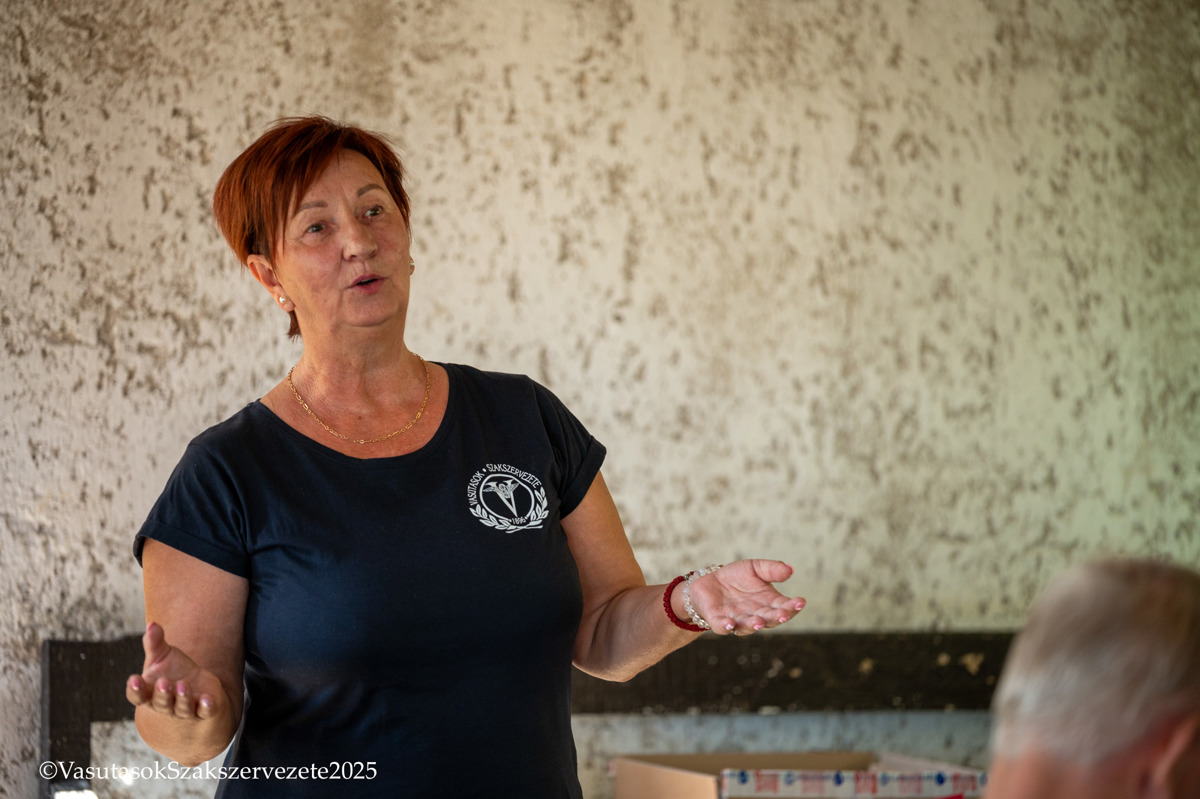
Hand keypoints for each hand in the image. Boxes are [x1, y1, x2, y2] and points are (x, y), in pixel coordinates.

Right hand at [125, 622, 225, 720]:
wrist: (198, 688)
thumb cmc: (173, 671)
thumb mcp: (162, 655)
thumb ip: (155, 642)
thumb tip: (152, 624)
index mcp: (150, 692)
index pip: (138, 695)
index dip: (135, 690)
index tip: (134, 679)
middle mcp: (166, 704)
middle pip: (161, 703)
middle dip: (162, 694)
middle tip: (164, 682)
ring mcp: (185, 710)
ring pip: (182, 708)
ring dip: (183, 698)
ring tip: (184, 685)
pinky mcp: (204, 709)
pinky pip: (205, 711)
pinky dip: (206, 706)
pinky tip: (207, 699)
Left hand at [688, 560, 805, 635]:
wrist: (710, 581)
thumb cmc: (737, 577)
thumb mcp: (755, 568)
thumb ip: (771, 569)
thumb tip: (790, 569)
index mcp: (768, 602)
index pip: (783, 606)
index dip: (792, 606)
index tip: (800, 602)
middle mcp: (756, 615)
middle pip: (769, 619)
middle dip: (776, 617)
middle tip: (784, 614)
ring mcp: (738, 619)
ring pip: (748, 626)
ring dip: (754, 625)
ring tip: (759, 622)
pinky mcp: (718, 621)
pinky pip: (723, 626)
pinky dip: (727, 626)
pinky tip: (730, 624)